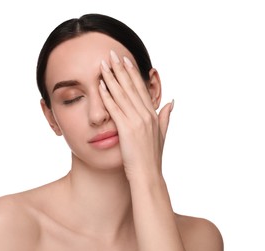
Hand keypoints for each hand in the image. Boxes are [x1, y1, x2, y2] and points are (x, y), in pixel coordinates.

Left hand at [99, 50, 173, 181]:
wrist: (148, 175)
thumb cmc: (152, 158)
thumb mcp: (162, 135)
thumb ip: (166, 117)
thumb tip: (171, 101)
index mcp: (152, 114)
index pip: (140, 88)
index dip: (132, 73)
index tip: (125, 60)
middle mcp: (145, 114)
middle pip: (131, 87)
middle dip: (120, 69)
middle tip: (111, 54)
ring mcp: (136, 121)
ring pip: (121, 94)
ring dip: (111, 78)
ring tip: (103, 64)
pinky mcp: (126, 129)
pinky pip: (114, 109)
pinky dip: (107, 96)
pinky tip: (99, 85)